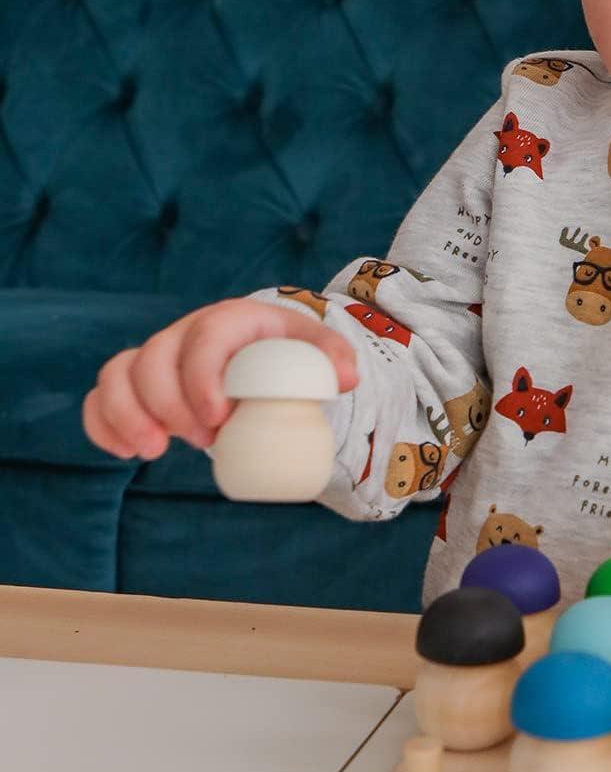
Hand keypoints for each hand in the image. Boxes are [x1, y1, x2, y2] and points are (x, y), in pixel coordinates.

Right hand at [82, 298, 359, 459]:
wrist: (264, 358)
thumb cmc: (288, 355)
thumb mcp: (314, 350)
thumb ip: (332, 359)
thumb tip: (347, 378)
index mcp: (232, 319)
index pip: (207, 337)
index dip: (202, 377)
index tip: (218, 418)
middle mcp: (186, 332)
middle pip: (154, 358)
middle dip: (169, 404)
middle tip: (204, 440)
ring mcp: (157, 356)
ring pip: (118, 373)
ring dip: (127, 414)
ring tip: (153, 451)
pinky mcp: (137, 382)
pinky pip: (102, 395)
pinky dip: (103, 423)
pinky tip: (124, 451)